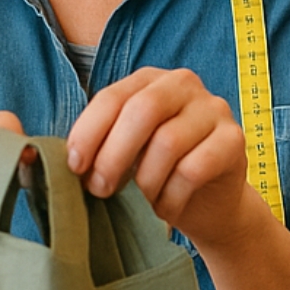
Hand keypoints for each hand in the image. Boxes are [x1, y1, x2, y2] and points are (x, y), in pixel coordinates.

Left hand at [66, 68, 254, 245]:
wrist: (210, 204)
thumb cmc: (158, 175)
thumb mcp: (124, 152)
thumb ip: (97, 145)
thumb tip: (54, 158)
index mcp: (150, 81)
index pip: (113, 97)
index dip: (88, 133)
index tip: (75, 167)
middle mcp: (184, 84)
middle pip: (142, 112)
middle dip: (113, 156)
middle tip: (101, 190)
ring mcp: (214, 109)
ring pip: (168, 142)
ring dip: (145, 182)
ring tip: (140, 202)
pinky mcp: (235, 139)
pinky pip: (194, 169)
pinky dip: (171, 197)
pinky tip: (166, 209)